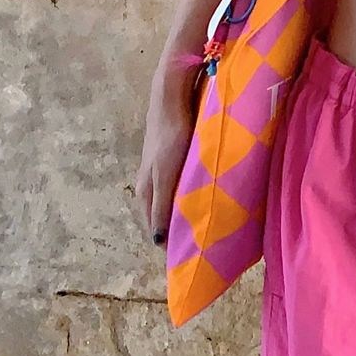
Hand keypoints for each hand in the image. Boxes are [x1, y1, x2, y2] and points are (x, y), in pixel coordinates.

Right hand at [134, 62, 201, 247]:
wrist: (171, 96)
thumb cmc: (170, 136)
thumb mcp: (166, 175)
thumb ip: (164, 205)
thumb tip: (158, 241)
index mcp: (146, 191)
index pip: (156, 228)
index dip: (170, 244)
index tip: (188, 259)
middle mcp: (151, 183)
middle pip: (164, 215)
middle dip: (180, 230)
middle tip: (203, 245)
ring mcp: (163, 168)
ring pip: (174, 199)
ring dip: (187, 212)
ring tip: (209, 224)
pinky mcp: (175, 155)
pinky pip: (183, 183)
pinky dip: (192, 193)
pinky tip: (207, 194)